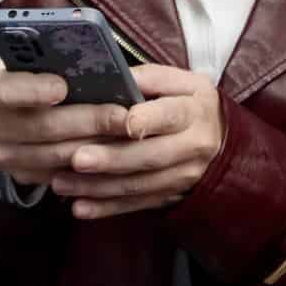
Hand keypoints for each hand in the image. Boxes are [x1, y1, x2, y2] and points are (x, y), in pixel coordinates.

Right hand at [0, 61, 134, 192]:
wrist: (10, 110)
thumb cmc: (33, 73)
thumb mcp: (33, 58)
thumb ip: (53, 57)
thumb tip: (95, 57)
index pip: (7, 90)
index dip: (35, 89)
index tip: (63, 86)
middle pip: (43, 127)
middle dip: (88, 120)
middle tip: (123, 116)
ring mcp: (4, 155)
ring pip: (57, 155)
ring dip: (97, 145)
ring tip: (128, 133)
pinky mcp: (22, 176)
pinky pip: (61, 175)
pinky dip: (92, 164)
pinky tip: (117, 151)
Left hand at [48, 64, 225, 220]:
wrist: (223, 140)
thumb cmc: (191, 102)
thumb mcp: (182, 81)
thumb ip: (150, 78)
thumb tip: (113, 76)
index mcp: (194, 111)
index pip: (171, 115)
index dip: (148, 119)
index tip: (124, 122)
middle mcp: (192, 147)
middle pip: (150, 156)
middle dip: (112, 159)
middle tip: (77, 158)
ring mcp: (183, 176)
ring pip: (139, 185)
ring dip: (99, 187)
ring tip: (62, 183)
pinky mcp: (171, 196)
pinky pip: (137, 204)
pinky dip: (107, 208)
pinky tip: (80, 208)